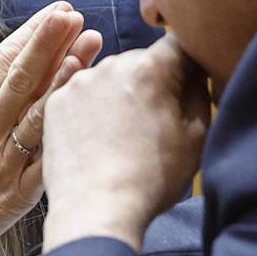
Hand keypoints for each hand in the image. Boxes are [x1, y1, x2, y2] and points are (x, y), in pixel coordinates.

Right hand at [0, 2, 102, 253]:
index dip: (27, 36)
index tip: (53, 12)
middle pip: (21, 79)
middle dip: (49, 43)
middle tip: (74, 13)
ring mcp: (1, 162)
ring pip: (38, 112)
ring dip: (65, 76)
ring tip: (90, 44)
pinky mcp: (16, 195)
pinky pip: (46, 159)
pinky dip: (64, 133)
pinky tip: (83, 109)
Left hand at [42, 34, 210, 250]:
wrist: (95, 211)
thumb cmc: (152, 178)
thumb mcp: (197, 136)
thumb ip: (200, 92)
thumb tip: (196, 72)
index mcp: (152, 68)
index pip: (179, 44)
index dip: (188, 63)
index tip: (188, 86)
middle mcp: (112, 64)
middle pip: (142, 61)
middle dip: (152, 82)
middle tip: (155, 122)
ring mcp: (79, 82)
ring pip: (110, 77)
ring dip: (120, 95)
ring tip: (123, 136)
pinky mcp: (56, 102)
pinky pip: (83, 95)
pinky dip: (92, 110)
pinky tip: (99, 139)